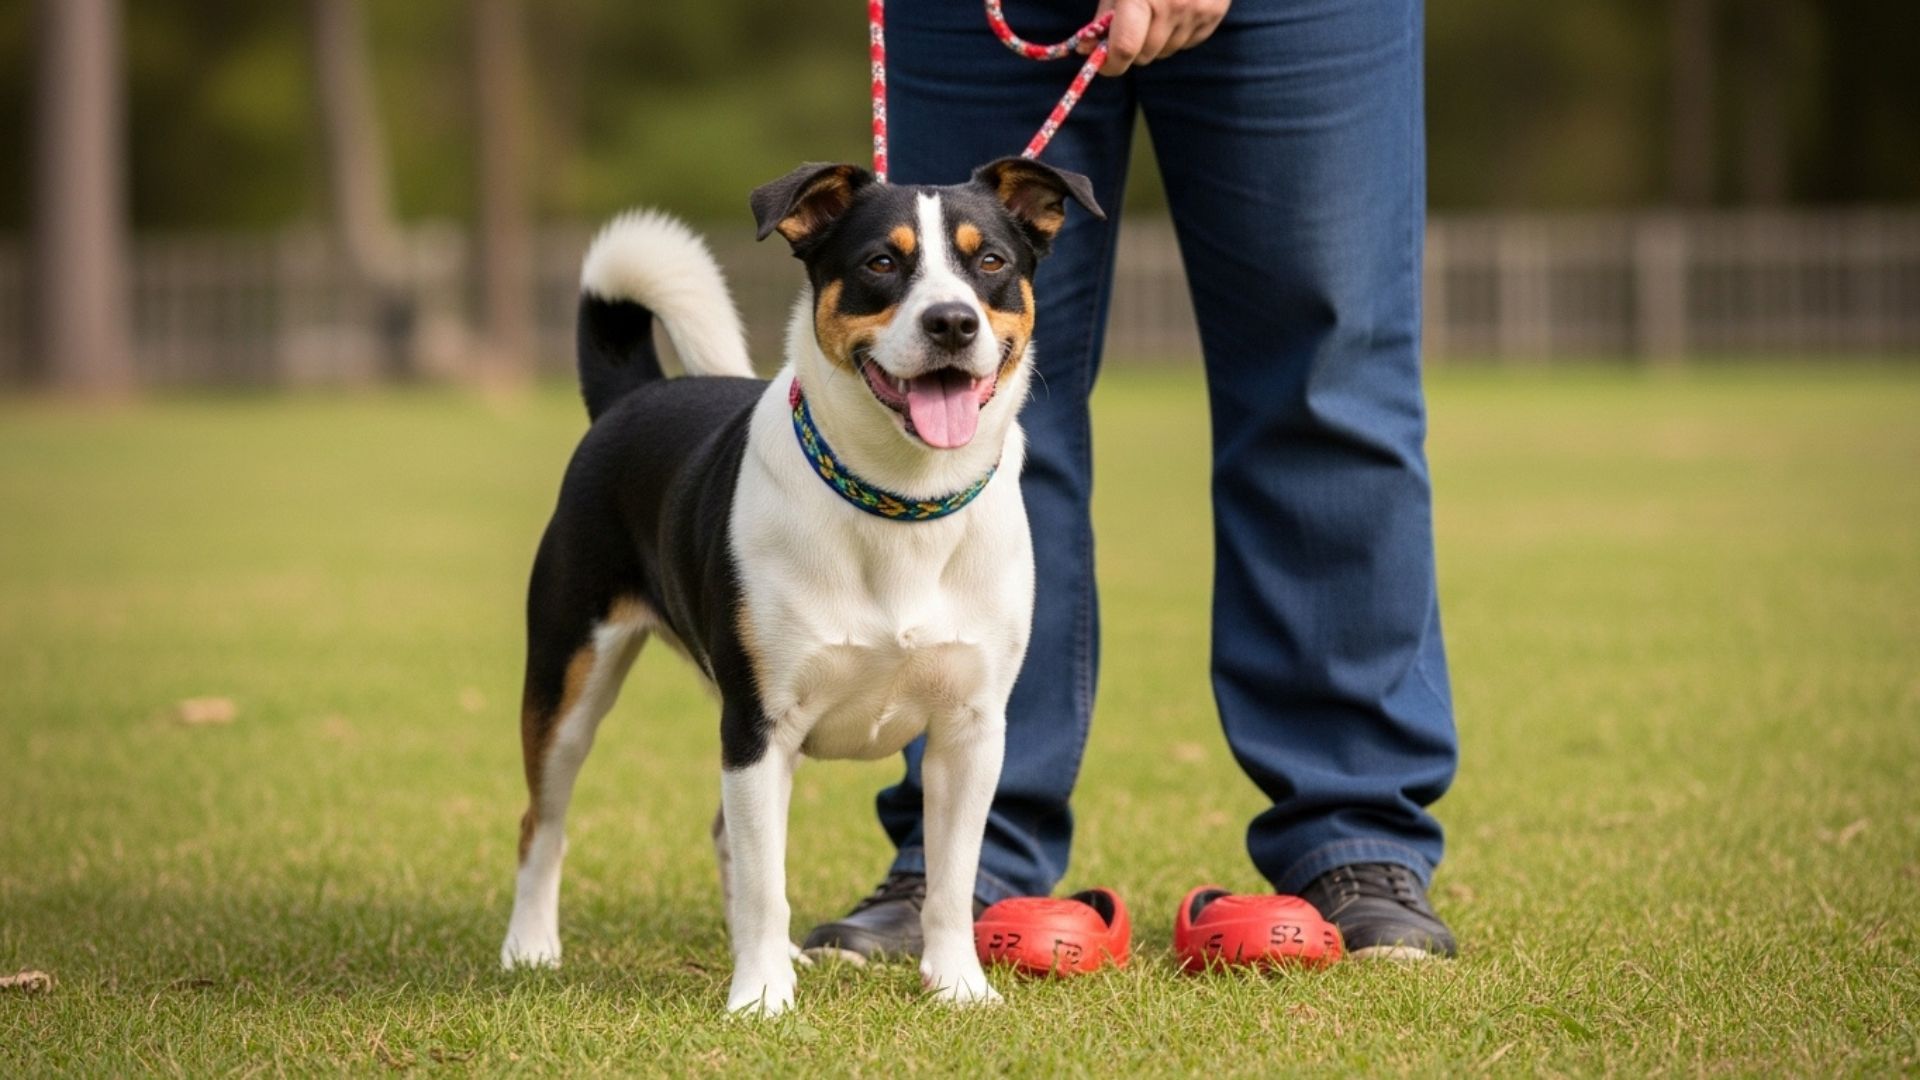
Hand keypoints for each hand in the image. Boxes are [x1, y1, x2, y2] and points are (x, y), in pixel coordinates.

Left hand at [1080, 0, 1230, 75]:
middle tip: (1131, 24)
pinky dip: (1176, 33)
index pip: (1124, 48)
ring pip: (1165, 51)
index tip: (1103, 64)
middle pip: (1144, 56)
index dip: (1110, 64)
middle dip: (1132, 47)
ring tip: (1157, 9)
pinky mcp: (1214, 13)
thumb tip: (1089, 49)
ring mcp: (1197, 11)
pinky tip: (1176, 7)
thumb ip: (1105, 15)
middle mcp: (1172, 6)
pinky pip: (1187, 43)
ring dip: (1155, 40)